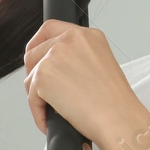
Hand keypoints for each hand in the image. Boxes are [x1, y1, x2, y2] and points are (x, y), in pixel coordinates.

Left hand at [22, 20, 142, 146]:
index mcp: (88, 36)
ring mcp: (55, 57)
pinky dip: (39, 112)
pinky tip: (51, 121)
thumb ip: (77, 57)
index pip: (50, 28)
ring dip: (38, 95)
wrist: (119, 119)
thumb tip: (54, 65)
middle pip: (34, 52)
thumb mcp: (102, 65)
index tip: (35, 55)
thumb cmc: (116, 102)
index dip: (38, 43)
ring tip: (56, 109)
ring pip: (30, 76)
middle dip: (34, 73)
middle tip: (44, 90)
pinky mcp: (43, 76)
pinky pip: (31, 97)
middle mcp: (70, 40)